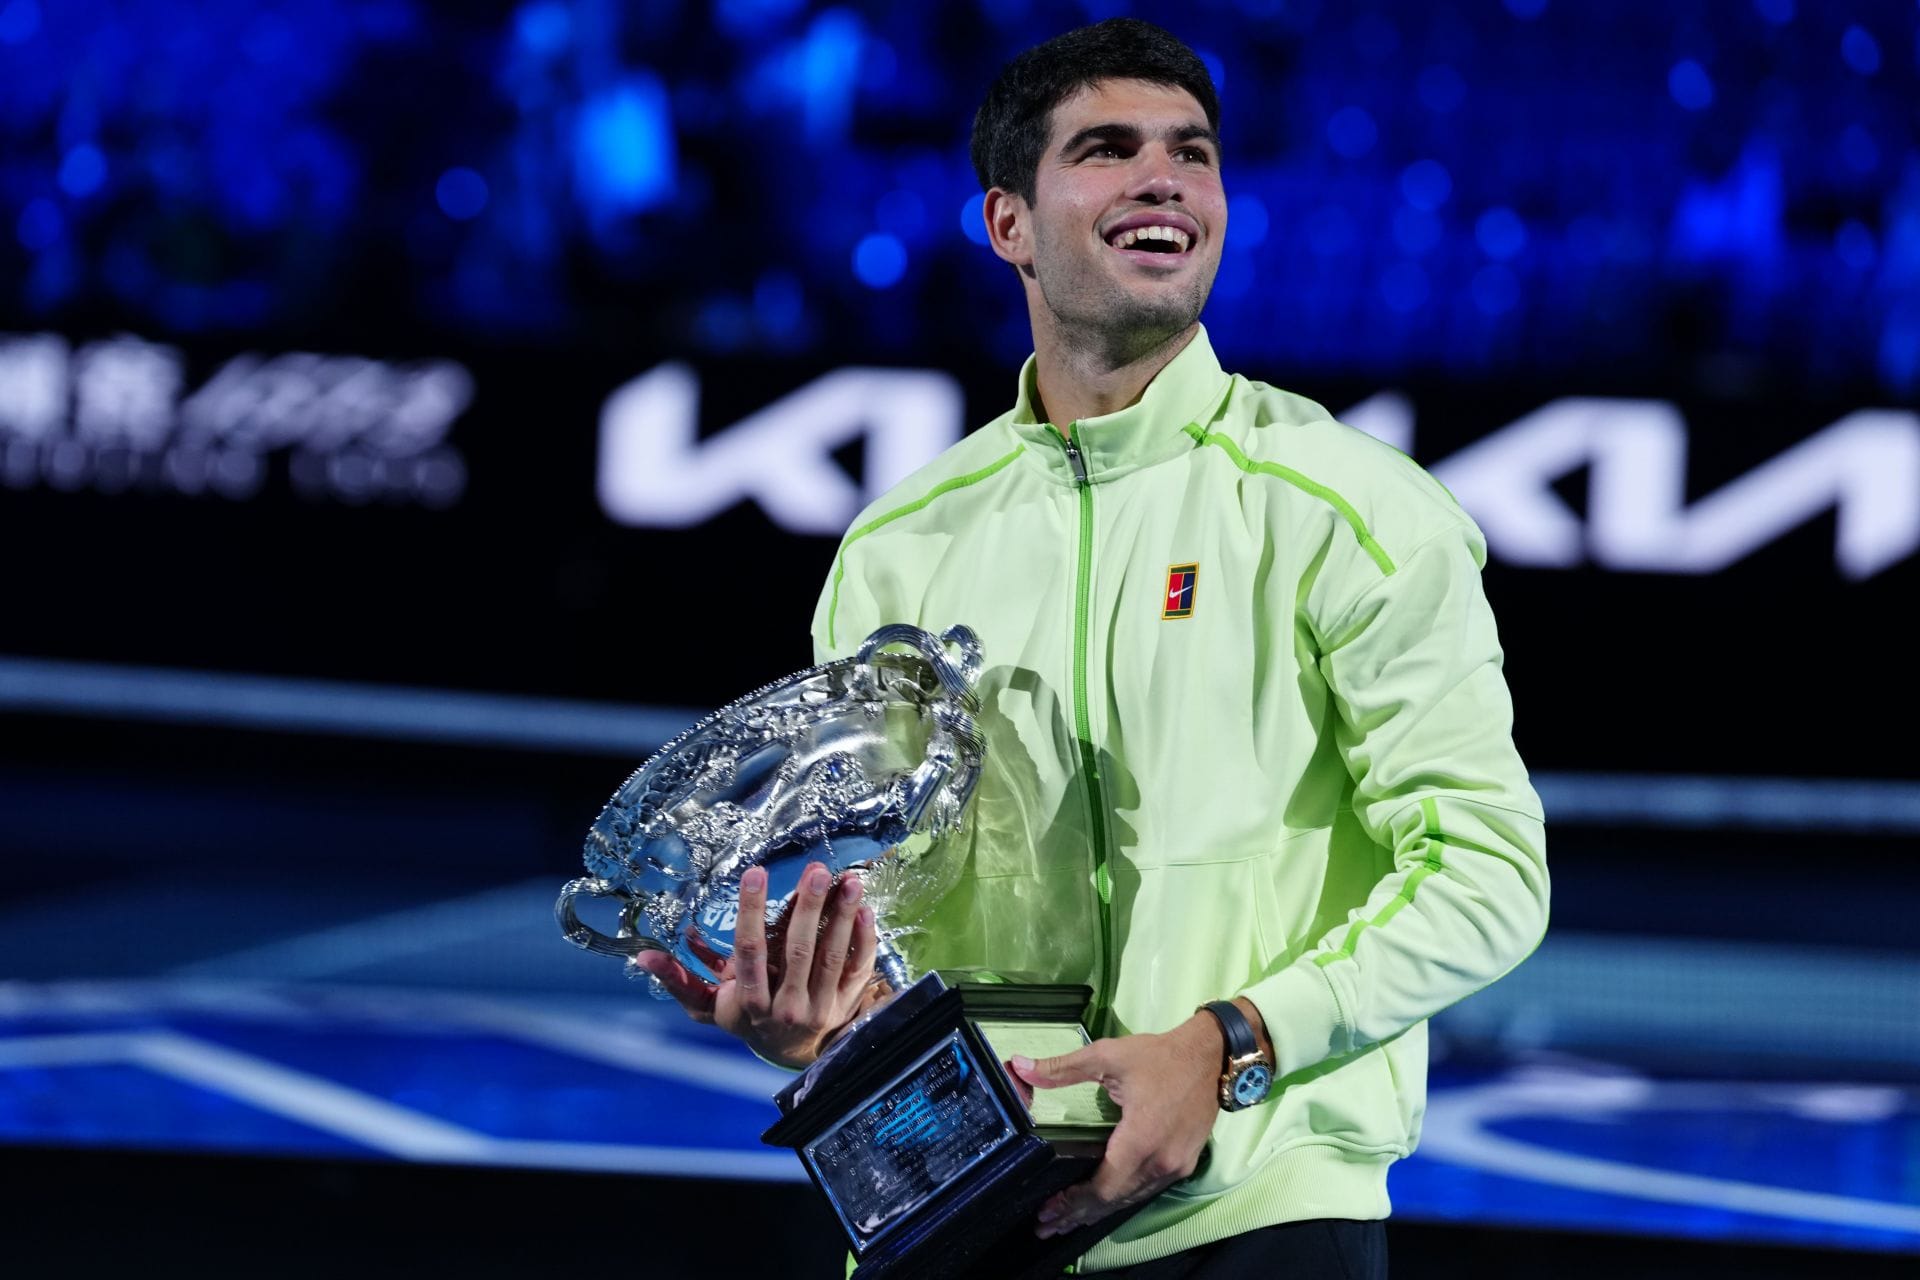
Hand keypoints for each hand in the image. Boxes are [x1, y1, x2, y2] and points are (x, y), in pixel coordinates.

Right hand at [633, 862, 879, 1067]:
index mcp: (751, 1002)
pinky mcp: (846, 1004)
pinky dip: (864, 938)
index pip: (750, 952)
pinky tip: (864, 907)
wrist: (787, 1052)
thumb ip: (678, 979)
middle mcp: (788, 1006)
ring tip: (847, 878)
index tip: (755, 874)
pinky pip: (858, 967)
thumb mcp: (708, 1005)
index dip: (751, 912)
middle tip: (815, 870)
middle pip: (799, 951)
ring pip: (833, 956)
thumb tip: (642, 956)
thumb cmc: (744, 1017)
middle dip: (807, 907)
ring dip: (840, 914)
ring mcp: (821, 1006)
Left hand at [1008, 1014, 1223, 1238]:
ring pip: (1131, 1200)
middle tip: (1047, 1225)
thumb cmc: (1159, 1056)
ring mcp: (1175, 1166)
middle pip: (1114, 1201)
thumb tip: (1019, 1067)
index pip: (1103, 1187)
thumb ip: (1061, 1068)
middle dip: (1078, 1214)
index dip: (1073, 1202)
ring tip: (1068, 1220)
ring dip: (1099, 1211)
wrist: (1211, 1056)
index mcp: (1140, 1139)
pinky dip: (1121, 1200)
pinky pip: (1146, 1190)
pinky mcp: (1183, 1164)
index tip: (1047, 1209)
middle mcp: (1160, 1162)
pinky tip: (1104, 1203)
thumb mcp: (1107, 1056)